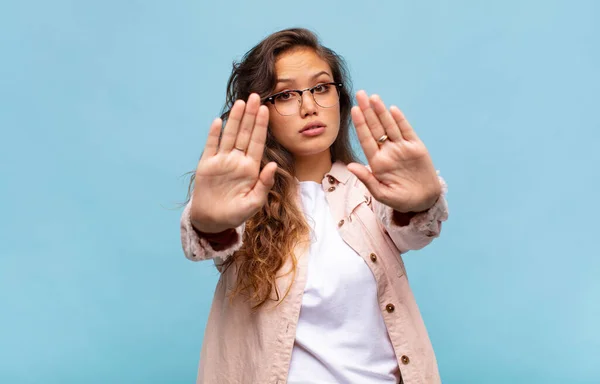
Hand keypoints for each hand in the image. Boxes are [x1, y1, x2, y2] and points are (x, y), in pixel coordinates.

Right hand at [190, 93, 277, 232]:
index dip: (261, 126)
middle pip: (245, 134)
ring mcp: (222, 161)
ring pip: (230, 135)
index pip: (258, 143)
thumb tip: (272, 164)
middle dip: (250, 115)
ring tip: (241, 102)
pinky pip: (211, 146)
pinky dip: (214, 134)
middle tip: (256, 96)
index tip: (266, 110)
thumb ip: (264, 184)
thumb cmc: (235, 214)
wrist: (212, 221)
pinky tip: (218, 121)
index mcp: (251, 168)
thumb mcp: (254, 203)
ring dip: (235, 119)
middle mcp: (237, 160)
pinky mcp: (207, 165)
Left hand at [347, 90, 440, 212]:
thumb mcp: (382, 194)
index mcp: (377, 162)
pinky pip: (406, 131)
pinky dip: (400, 120)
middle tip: (360, 94)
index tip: (354, 110)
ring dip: (381, 111)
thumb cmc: (401, 200)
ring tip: (373, 97)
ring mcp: (402, 148)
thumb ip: (367, 179)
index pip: (366, 139)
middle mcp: (388, 152)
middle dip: (367, 111)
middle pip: (375, 128)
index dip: (360, 124)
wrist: (424, 201)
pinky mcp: (416, 147)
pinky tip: (392, 109)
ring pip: (389, 126)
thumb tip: (350, 166)